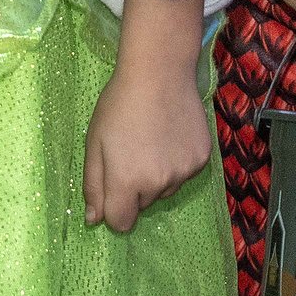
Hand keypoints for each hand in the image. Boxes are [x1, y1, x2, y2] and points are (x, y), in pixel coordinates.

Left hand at [84, 0, 215, 232]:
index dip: (113, 209)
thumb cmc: (119, 105)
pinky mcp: (201, 160)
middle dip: (134, 188)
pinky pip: (183, 174)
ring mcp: (183, 172)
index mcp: (126, 181)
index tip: (113, 188)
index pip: (120, 223)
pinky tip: (170, 136)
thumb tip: (94, 220)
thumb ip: (93, 186)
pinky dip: (176, 163)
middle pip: (143, 205)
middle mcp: (158, 184)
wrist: (160, 73)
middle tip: (131, 152)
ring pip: (164, 190)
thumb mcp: (94, 143)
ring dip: (156, 177)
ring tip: (152, 141)